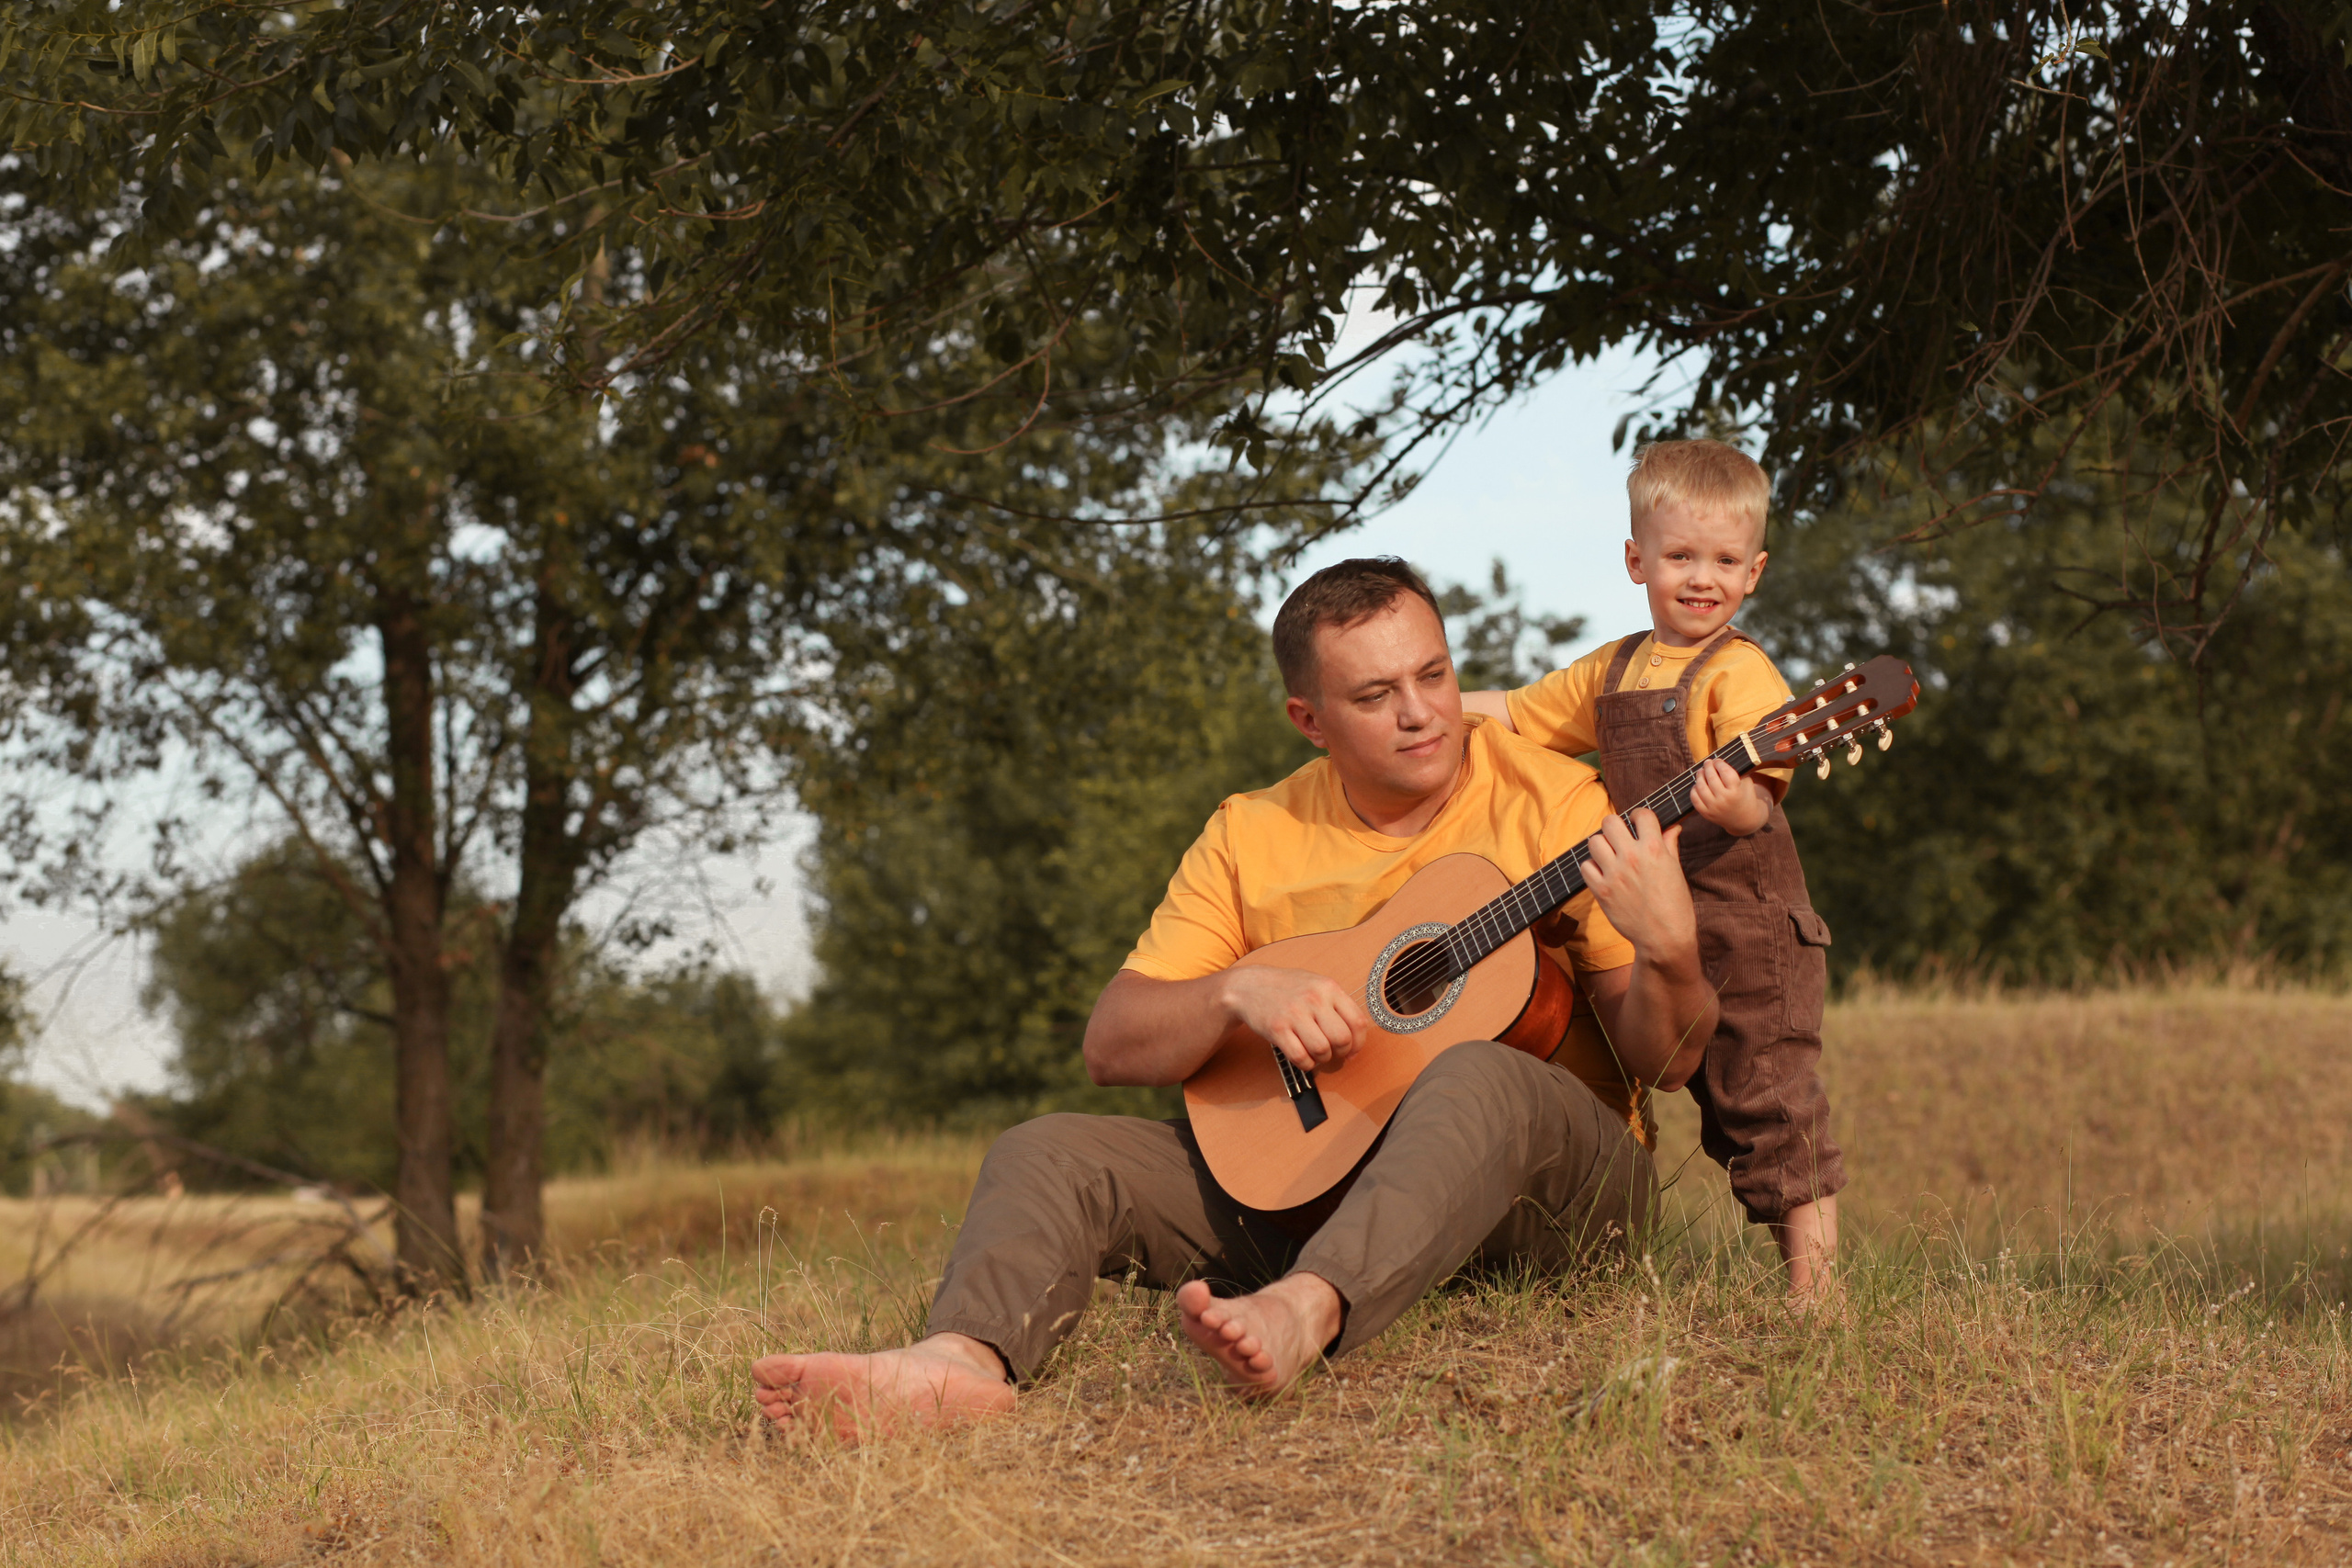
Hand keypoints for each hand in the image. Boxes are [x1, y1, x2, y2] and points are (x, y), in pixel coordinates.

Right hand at [1219, 965, 1369, 1071]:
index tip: (1352, 1051)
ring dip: (1322, 1058)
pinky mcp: (1277, 1029)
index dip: (1358, 1043)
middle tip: (1333, 1052)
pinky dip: (1306, 1064)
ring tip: (1316, 1053)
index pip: (1357, 1021)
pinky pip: (1300, 1057)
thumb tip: (1356, 1037)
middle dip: (1341, 1052)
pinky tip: (1303, 1057)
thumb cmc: (1286, 988)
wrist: (1249, 986)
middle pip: (1342, 1039)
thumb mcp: (1316, 984)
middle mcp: (1314, 998)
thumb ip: (1337, 1004)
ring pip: (1322, 1050)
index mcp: (1328, 987)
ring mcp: (1294, 1013)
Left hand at [1580, 808, 1699, 961]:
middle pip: (1610, 821)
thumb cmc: (1675, 905)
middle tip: (1620, 838)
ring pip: (1594, 841)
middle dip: (1616, 826)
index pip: (1642, 814)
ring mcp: (1614, 873)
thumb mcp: (1676, 871)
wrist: (1664, 938)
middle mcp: (1632, 857)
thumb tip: (1673, 827)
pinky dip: (1592, 867)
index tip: (1639, 823)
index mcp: (1654, 849)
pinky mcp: (1601, 890)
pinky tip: (1603, 873)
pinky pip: (1585, 866)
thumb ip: (1670, 845)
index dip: (1640, 816)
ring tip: (1609, 855)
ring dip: (1602, 846)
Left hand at [1690, 758, 1770, 835]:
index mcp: (1736, 791)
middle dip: (1708, 767)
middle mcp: (1724, 800)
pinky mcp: (1706, 814)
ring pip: (1701, 787)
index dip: (1719, 763)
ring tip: (1701, 771)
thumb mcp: (1746, 782)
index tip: (1717, 760)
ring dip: (1699, 776)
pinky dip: (1694, 789)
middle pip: (1711, 778)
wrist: (1744, 820)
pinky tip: (1697, 784)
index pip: (1725, 771)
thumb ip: (1737, 771)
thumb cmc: (1745, 796)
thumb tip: (1721, 759)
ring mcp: (1714, 808)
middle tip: (1707, 762)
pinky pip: (1695, 799)